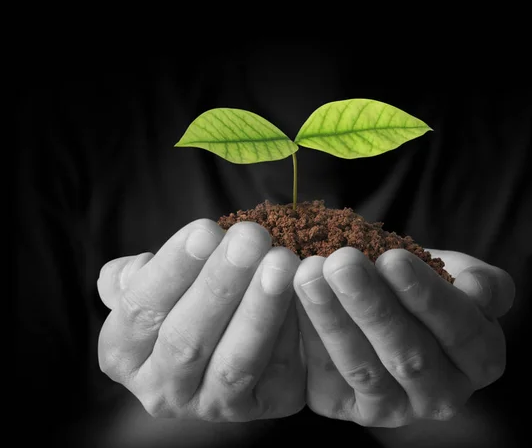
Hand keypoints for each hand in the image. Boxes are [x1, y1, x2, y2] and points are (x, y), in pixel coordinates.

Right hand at [97, 220, 304, 420]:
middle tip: (249, 238)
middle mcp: (161, 391)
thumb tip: (130, 271)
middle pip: (186, 339)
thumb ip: (137, 278)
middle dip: (220, 284)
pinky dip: (292, 329)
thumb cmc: (189, 294)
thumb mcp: (156, 284)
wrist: (232, 327)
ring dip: (260, 309)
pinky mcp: (263, 406)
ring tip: (281, 262)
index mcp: (124, 354)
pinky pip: (278, 371)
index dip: (173, 269)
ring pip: (234, 362)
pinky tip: (303, 290)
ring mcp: (212, 406)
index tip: (206, 229)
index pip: (141, 311)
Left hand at [293, 247, 514, 426]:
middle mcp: (442, 395)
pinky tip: (290, 302)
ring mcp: (394, 408)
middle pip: (408, 354)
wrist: (386, 296)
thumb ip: (482, 282)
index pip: (460, 330)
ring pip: (363, 367)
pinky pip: (326, 379)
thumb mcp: (460, 272)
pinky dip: (308, 339)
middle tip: (341, 263)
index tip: (393, 259)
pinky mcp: (349, 407)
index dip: (426, 296)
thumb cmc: (424, 281)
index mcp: (481, 359)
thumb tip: (480, 293)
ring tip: (309, 275)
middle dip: (371, 306)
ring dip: (332, 320)